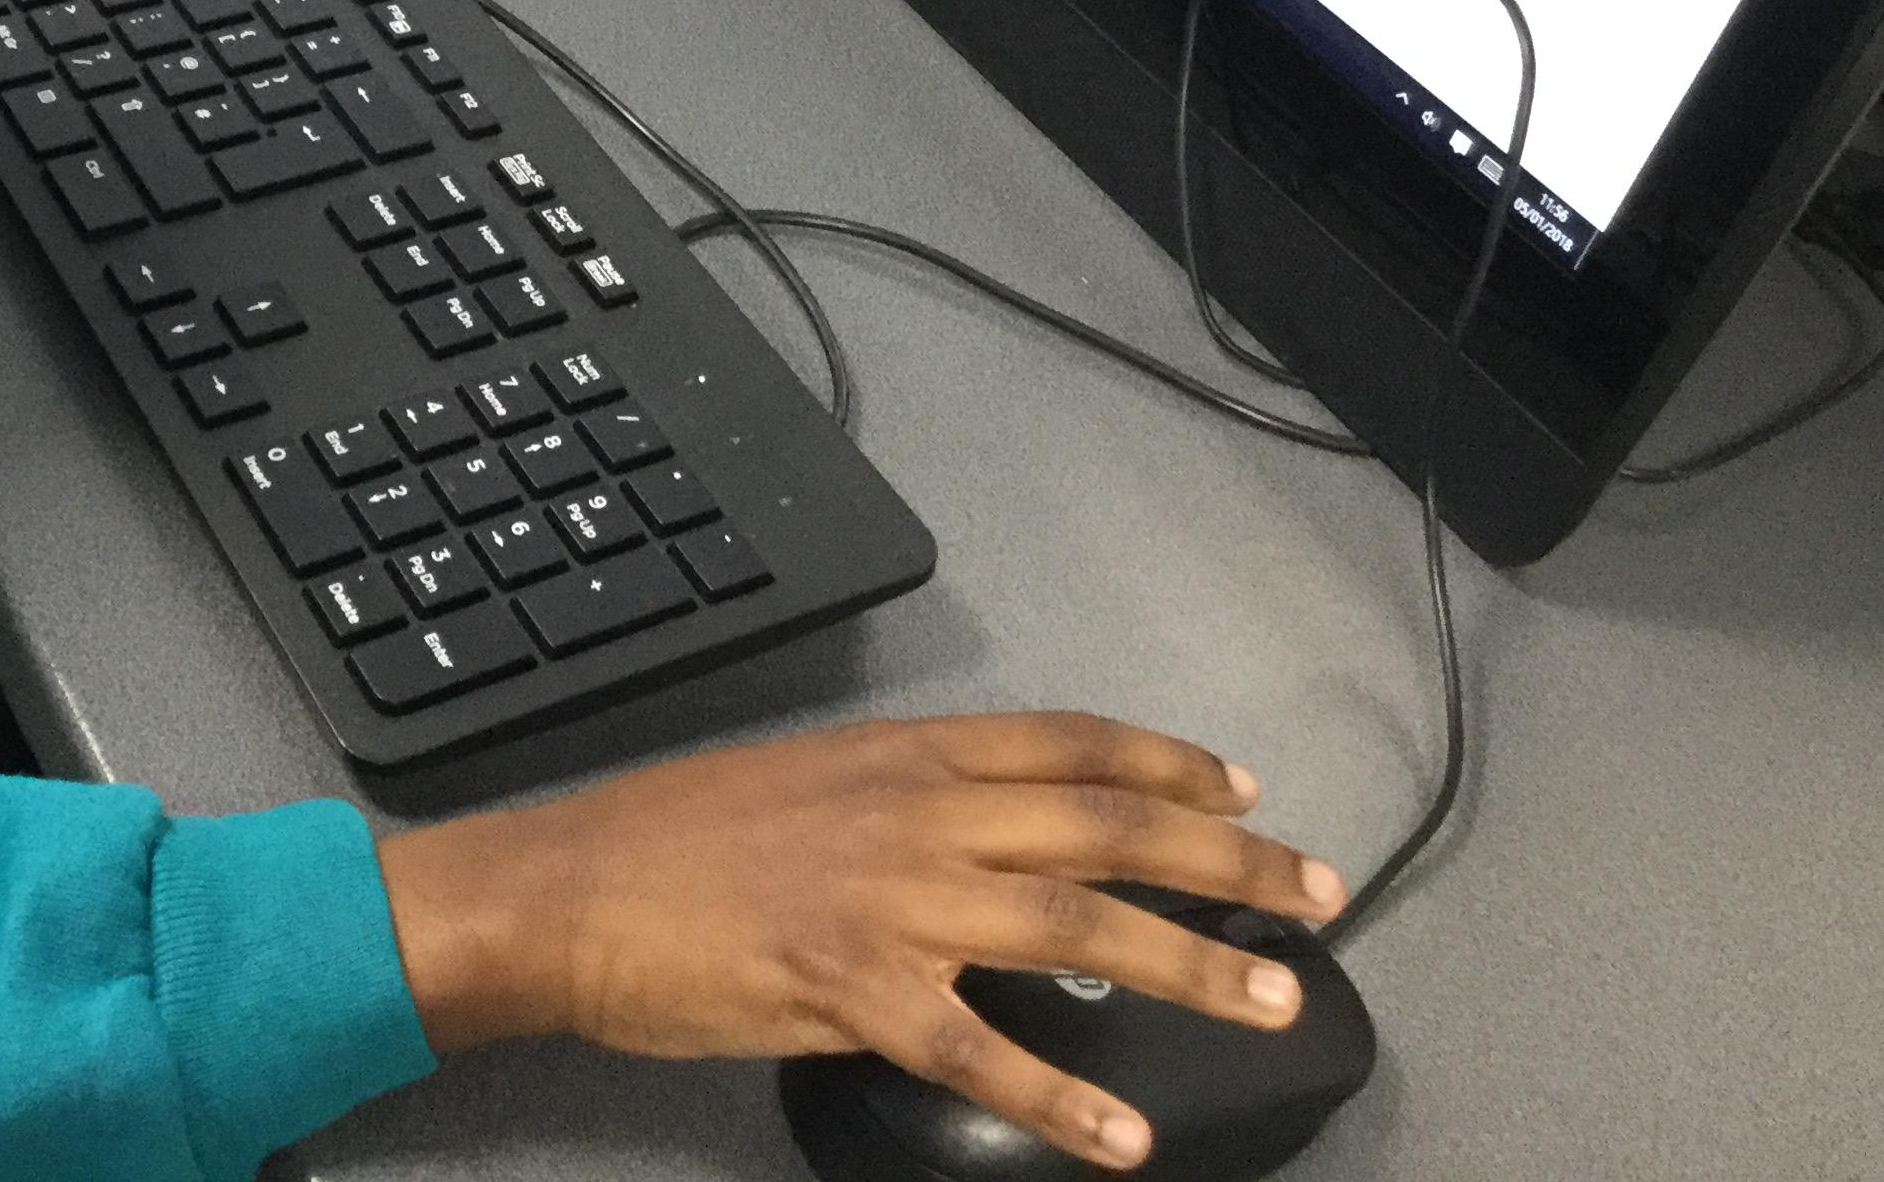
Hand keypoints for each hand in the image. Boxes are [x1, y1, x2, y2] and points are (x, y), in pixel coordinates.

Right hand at [374, 711, 1346, 1171]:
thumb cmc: (671, 837)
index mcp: (903, 755)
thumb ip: (901, 802)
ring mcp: (892, 902)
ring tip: (1273, 998)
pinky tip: (1122, 1138)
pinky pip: (980, 1047)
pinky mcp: (855, 991)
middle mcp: (917, 814)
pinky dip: (1061, 1096)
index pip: (1069, 745)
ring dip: (1191, 962)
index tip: (1242, 784)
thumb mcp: (803, 781)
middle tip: (1314, 891)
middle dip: (1226, 857)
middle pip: (1107, 826)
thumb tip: (984, 833)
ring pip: (1078, 923)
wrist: (569, 888)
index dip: (1168, 761)